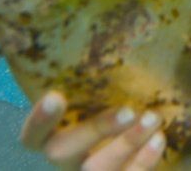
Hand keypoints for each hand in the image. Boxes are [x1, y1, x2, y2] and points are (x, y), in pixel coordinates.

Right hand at [20, 91, 165, 170]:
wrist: (148, 151)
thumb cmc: (121, 109)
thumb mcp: (106, 98)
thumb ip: (101, 81)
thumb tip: (114, 33)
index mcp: (56, 138)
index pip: (32, 137)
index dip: (38, 121)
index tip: (55, 96)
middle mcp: (68, 161)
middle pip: (61, 153)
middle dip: (94, 130)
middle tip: (128, 111)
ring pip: (97, 169)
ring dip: (127, 144)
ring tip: (153, 118)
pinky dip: (144, 160)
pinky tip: (159, 138)